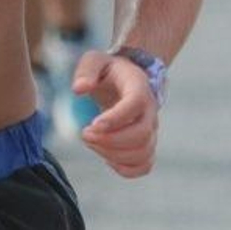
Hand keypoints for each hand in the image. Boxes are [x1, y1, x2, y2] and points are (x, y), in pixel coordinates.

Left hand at [73, 49, 159, 177]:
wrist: (123, 80)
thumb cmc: (106, 70)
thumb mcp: (94, 61)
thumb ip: (86, 71)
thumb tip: (79, 89)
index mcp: (138, 86)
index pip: (135, 104)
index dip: (116, 118)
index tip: (92, 124)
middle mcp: (150, 110)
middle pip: (142, 133)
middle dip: (111, 140)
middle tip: (85, 134)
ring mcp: (151, 129)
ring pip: (143, 152)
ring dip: (114, 154)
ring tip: (91, 143)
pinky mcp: (147, 145)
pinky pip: (144, 165)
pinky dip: (125, 168)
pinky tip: (106, 157)